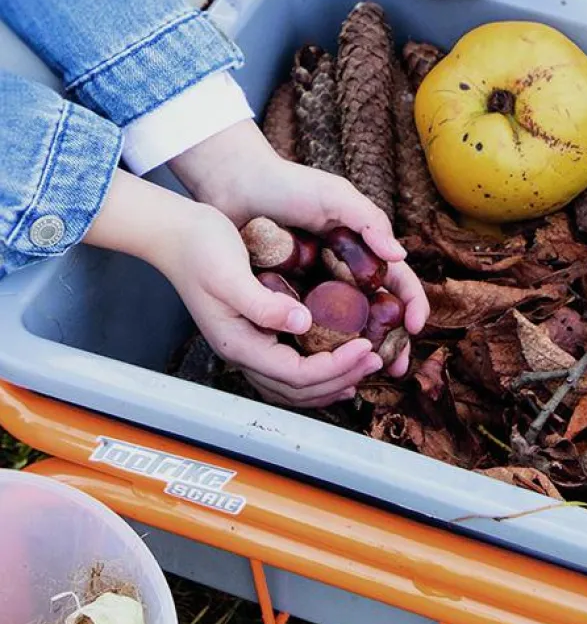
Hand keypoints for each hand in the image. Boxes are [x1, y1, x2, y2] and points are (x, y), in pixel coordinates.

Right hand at [84, 172, 383, 406]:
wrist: (174, 234)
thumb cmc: (199, 248)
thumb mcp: (230, 273)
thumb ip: (265, 304)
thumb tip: (303, 323)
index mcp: (239, 344)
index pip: (297, 374)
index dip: (337, 366)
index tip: (367, 347)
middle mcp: (244, 353)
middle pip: (300, 389)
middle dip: (342, 378)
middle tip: (377, 359)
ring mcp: (248, 347)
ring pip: (294, 386)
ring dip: (332, 382)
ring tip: (363, 369)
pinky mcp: (254, 335)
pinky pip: (289, 369)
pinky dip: (317, 372)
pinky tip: (337, 362)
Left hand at [169, 119, 429, 377]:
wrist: (234, 184)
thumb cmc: (289, 184)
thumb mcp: (335, 196)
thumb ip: (369, 221)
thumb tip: (399, 256)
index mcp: (363, 252)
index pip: (399, 283)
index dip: (412, 306)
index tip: (414, 328)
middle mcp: (344, 275)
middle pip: (378, 317)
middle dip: (390, 344)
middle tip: (392, 368)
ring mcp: (317, 290)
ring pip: (345, 331)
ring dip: (356, 355)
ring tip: (360, 375)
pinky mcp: (288, 300)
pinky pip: (308, 330)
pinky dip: (318, 350)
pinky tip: (321, 367)